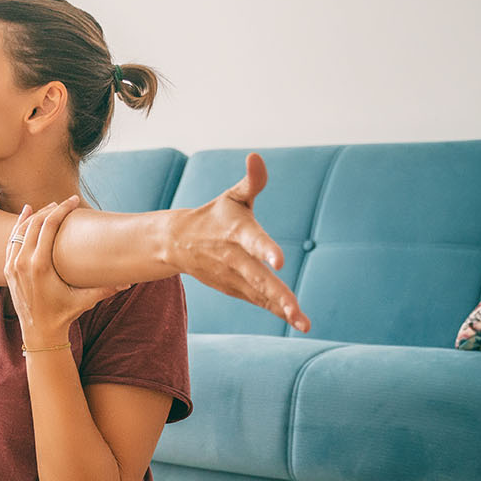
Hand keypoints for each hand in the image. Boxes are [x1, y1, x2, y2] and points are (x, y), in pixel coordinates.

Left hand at [4, 196, 133, 344]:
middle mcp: (23, 263)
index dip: (62, 210)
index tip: (74, 201)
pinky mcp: (8, 269)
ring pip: (21, 230)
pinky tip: (26, 214)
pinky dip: (19, 226)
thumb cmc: (63, 315)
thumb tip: (130, 281)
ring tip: (49, 206)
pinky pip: (11, 240)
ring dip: (35, 215)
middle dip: (50, 210)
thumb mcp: (85, 301)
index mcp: (40, 266)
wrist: (39, 333)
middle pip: (35, 224)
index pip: (49, 226)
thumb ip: (106, 289)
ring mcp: (12, 265)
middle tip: (65, 203)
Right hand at [164, 153, 310, 332]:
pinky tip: (298, 322)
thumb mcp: (232, 196)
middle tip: (294, 307)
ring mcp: (233, 277)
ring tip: (303, 323)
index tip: (279, 261)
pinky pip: (259, 301)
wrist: (178, 243)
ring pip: (259, 294)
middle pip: (257, 277)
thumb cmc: (215, 216)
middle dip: (276, 293)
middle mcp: (233, 258)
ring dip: (280, 308)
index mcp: (236, 232)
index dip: (265, 249)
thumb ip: (251, 181)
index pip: (252, 240)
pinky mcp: (235, 289)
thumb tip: (256, 157)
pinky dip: (276, 311)